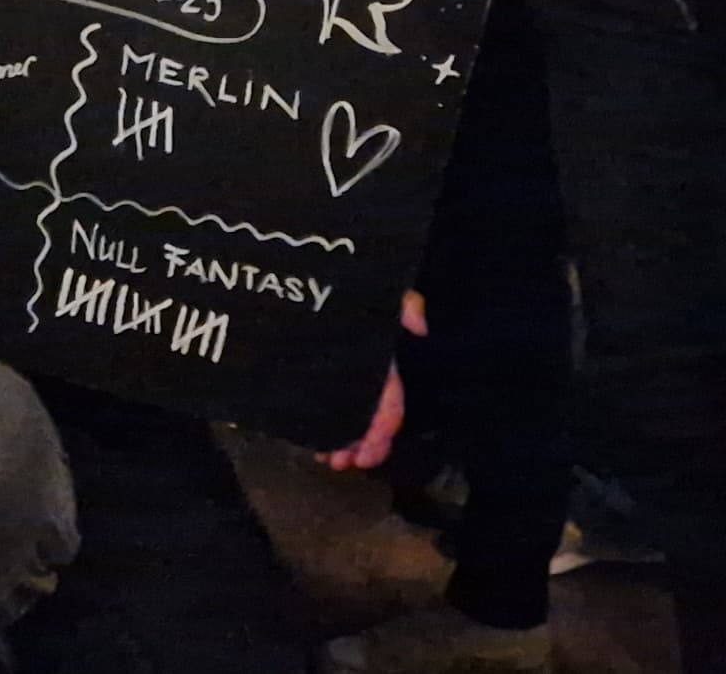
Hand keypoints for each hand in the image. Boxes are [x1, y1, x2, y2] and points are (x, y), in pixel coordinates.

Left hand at [321, 292, 426, 471]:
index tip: (368, 458)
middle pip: (367, 415)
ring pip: (346, 412)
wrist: (306, 260)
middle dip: (360, 445)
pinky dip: (318, 423)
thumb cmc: (346, 274)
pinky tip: (309, 440)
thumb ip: (404, 302)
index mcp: (379, 356)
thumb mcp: (382, 288)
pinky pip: (319, 401)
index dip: (382, 432)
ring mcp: (336, 368)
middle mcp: (361, 367)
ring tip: (327, 460)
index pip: (388, 402)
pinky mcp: (308, 368)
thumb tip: (419, 327)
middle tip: (342, 465)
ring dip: (341, 440)